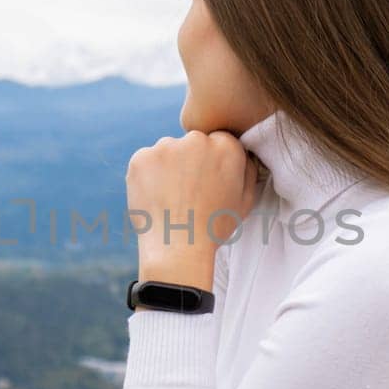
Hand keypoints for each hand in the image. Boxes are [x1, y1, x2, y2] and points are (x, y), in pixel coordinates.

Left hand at [126, 130, 260, 289]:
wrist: (177, 248)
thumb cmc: (214, 228)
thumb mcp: (245, 200)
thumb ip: (248, 170)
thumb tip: (244, 153)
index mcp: (226, 147)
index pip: (219, 141)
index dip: (212, 164)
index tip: (207, 183)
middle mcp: (197, 140)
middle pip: (193, 143)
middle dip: (191, 161)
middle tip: (188, 193)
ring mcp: (166, 147)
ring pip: (168, 151)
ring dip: (169, 167)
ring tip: (172, 199)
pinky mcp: (141, 158)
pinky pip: (146, 161)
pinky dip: (148, 176)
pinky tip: (156, 198)